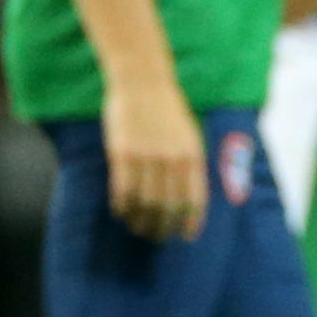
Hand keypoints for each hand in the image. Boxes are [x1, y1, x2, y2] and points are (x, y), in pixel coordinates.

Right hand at [102, 69, 207, 243]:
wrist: (142, 80)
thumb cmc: (167, 108)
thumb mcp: (189, 135)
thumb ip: (189, 165)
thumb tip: (187, 200)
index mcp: (193, 155)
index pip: (195, 200)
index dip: (190, 223)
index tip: (185, 236)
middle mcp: (172, 160)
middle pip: (168, 208)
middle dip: (162, 228)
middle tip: (156, 235)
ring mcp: (147, 157)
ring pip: (144, 204)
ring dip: (140, 220)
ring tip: (136, 225)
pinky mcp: (122, 153)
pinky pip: (122, 191)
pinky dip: (122, 206)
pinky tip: (120, 210)